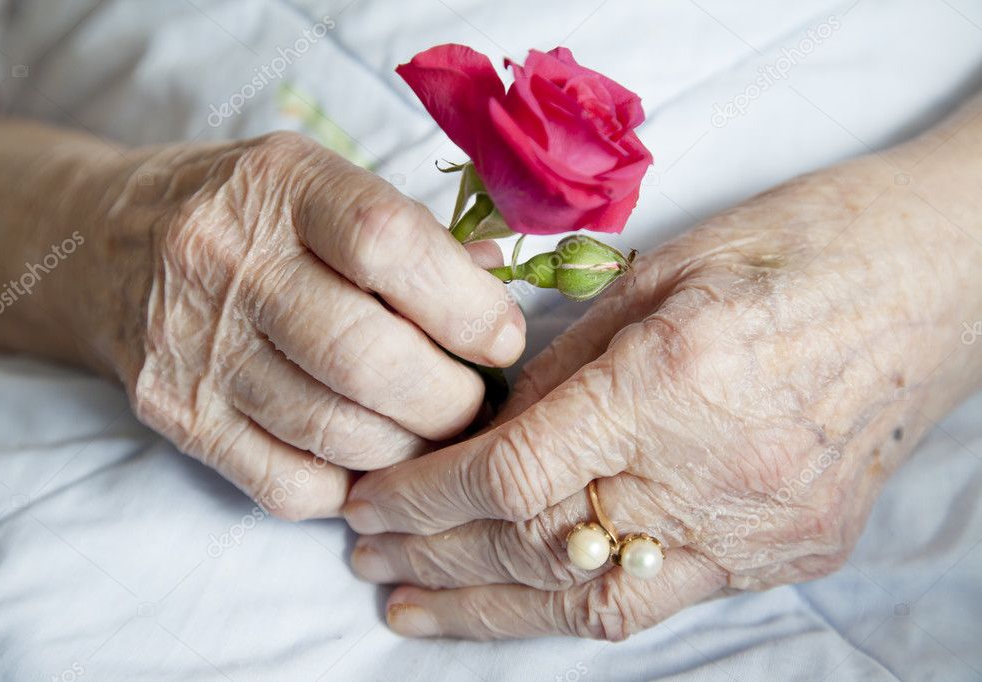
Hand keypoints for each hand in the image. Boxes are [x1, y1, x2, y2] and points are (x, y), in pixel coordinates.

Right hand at [0, 127, 524, 520]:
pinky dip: (351, 486)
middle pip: (368, 358)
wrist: (107, 246)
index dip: (466, 306)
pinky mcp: (176, 415)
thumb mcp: (323, 184)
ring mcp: (194, 345)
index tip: (502, 339)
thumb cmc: (248, 213)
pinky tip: (368, 456)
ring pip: (336, 432)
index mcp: (282, 183)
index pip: (388, 245)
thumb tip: (497, 288)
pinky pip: (289, 485)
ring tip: (432, 432)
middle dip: (451, 400)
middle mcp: (226, 260)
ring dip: (411, 450)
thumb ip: (411, 234)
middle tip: (474, 402)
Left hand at [344, 141, 981, 638]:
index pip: (511, 475)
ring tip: (412, 614)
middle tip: (367, 561)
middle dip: (436, 560)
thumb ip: (563, 366)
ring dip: (489, 612)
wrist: (931, 277)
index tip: (368, 504)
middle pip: (538, 547)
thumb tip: (485, 429)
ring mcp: (760, 529)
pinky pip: (661, 599)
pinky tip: (517, 604)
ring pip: (594, 604)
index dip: (423, 500)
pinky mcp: (790, 552)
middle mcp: (713, 473)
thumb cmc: (792, 245)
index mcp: (671, 381)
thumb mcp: (655, 276)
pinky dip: (574, 604)